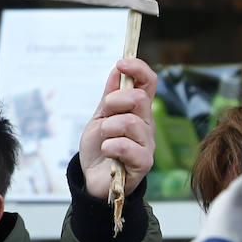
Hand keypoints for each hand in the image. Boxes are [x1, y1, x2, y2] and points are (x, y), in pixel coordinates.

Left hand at [78, 56, 157, 202]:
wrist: (92, 178)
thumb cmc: (99, 147)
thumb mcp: (100, 117)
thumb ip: (110, 95)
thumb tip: (118, 68)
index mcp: (137, 110)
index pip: (148, 82)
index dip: (138, 68)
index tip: (121, 63)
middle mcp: (146, 124)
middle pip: (140, 99)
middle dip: (115, 101)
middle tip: (105, 115)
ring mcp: (147, 144)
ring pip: (131, 123)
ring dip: (109, 129)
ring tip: (104, 140)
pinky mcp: (143, 164)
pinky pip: (128, 147)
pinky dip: (110, 147)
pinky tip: (107, 152)